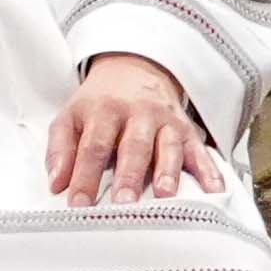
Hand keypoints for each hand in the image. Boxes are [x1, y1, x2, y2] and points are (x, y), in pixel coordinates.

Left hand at [48, 55, 225, 207]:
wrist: (136, 67)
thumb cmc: (101, 101)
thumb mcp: (71, 115)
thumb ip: (60, 148)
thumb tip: (56, 183)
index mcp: (105, 111)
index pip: (93, 146)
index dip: (85, 175)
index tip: (79, 203)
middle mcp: (138, 114)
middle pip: (133, 146)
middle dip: (129, 175)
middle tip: (124, 202)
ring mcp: (166, 121)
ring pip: (168, 146)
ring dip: (167, 171)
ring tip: (164, 194)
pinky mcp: (187, 129)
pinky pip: (200, 150)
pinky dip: (209, 170)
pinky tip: (214, 189)